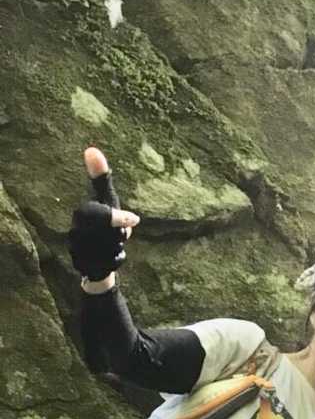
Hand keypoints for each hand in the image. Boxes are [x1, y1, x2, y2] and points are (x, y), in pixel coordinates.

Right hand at [69, 147, 139, 282]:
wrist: (95, 256)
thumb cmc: (104, 223)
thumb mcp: (106, 200)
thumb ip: (100, 178)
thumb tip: (91, 149)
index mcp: (81, 214)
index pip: (94, 215)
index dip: (115, 218)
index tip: (135, 219)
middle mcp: (74, 232)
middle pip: (110, 235)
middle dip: (121, 235)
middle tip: (123, 233)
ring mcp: (77, 252)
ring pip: (112, 250)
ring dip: (120, 247)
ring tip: (113, 244)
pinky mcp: (84, 269)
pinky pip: (111, 265)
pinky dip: (116, 261)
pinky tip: (109, 258)